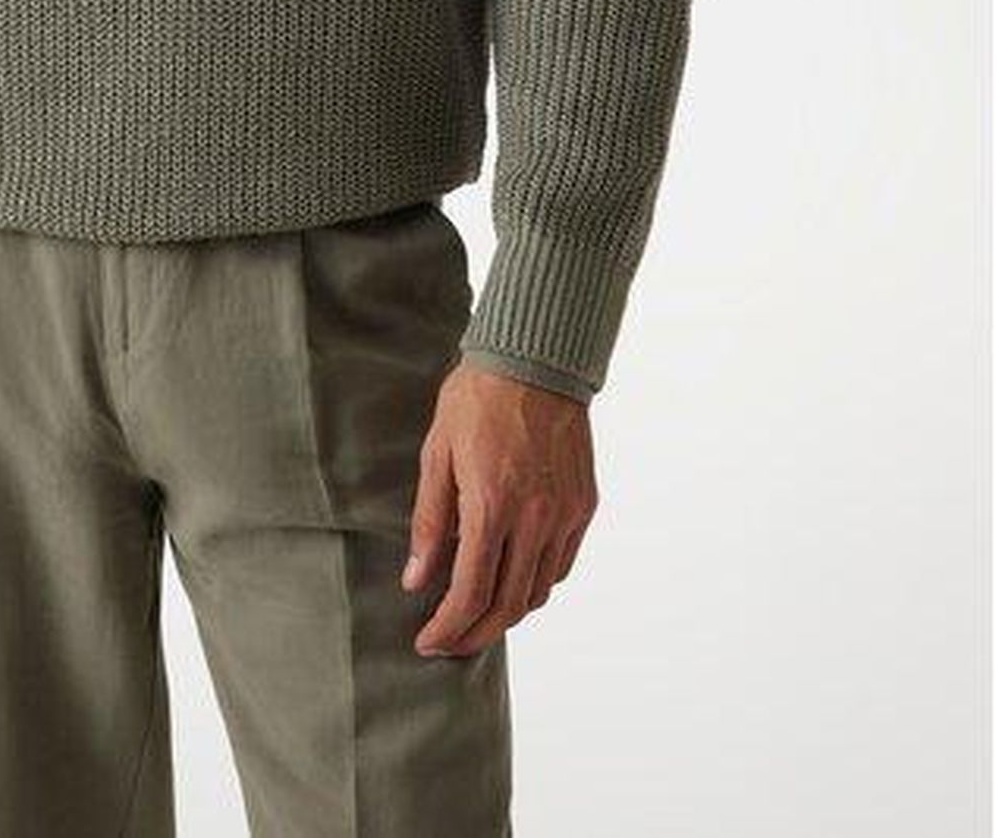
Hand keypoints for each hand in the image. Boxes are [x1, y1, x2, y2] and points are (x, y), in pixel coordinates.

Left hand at [401, 360, 597, 658]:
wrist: (535, 359)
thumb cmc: (478, 398)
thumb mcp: (438, 453)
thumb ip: (430, 522)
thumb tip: (417, 580)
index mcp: (493, 504)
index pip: (472, 592)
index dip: (448, 627)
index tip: (428, 641)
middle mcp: (536, 517)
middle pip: (509, 606)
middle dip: (475, 634)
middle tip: (449, 642)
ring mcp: (565, 514)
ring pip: (539, 591)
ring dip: (507, 613)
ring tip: (476, 612)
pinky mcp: (584, 505)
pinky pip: (561, 564)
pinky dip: (535, 582)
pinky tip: (511, 576)